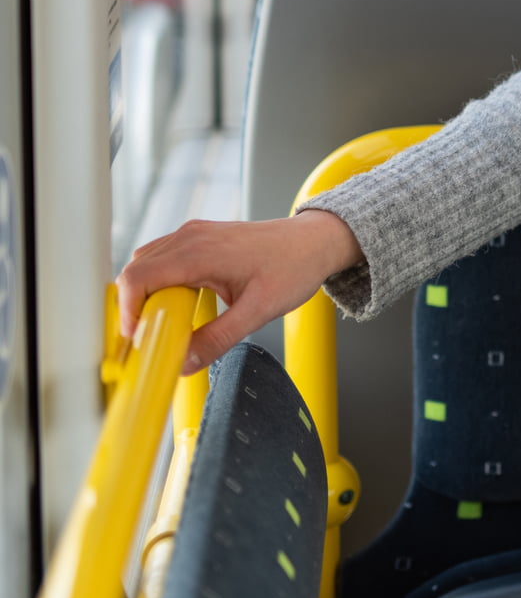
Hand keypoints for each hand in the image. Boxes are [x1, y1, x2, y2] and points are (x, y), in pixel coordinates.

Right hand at [118, 210, 363, 374]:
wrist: (316, 241)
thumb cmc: (294, 267)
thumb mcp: (259, 311)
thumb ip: (218, 338)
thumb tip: (183, 363)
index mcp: (199, 252)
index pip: (137, 278)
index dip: (127, 311)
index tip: (138, 338)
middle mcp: (190, 237)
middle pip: (134, 270)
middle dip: (132, 306)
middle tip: (150, 337)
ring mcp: (194, 233)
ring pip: (145, 262)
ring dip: (144, 293)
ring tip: (164, 323)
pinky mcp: (199, 237)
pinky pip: (162, 257)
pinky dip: (158, 280)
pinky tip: (178, 303)